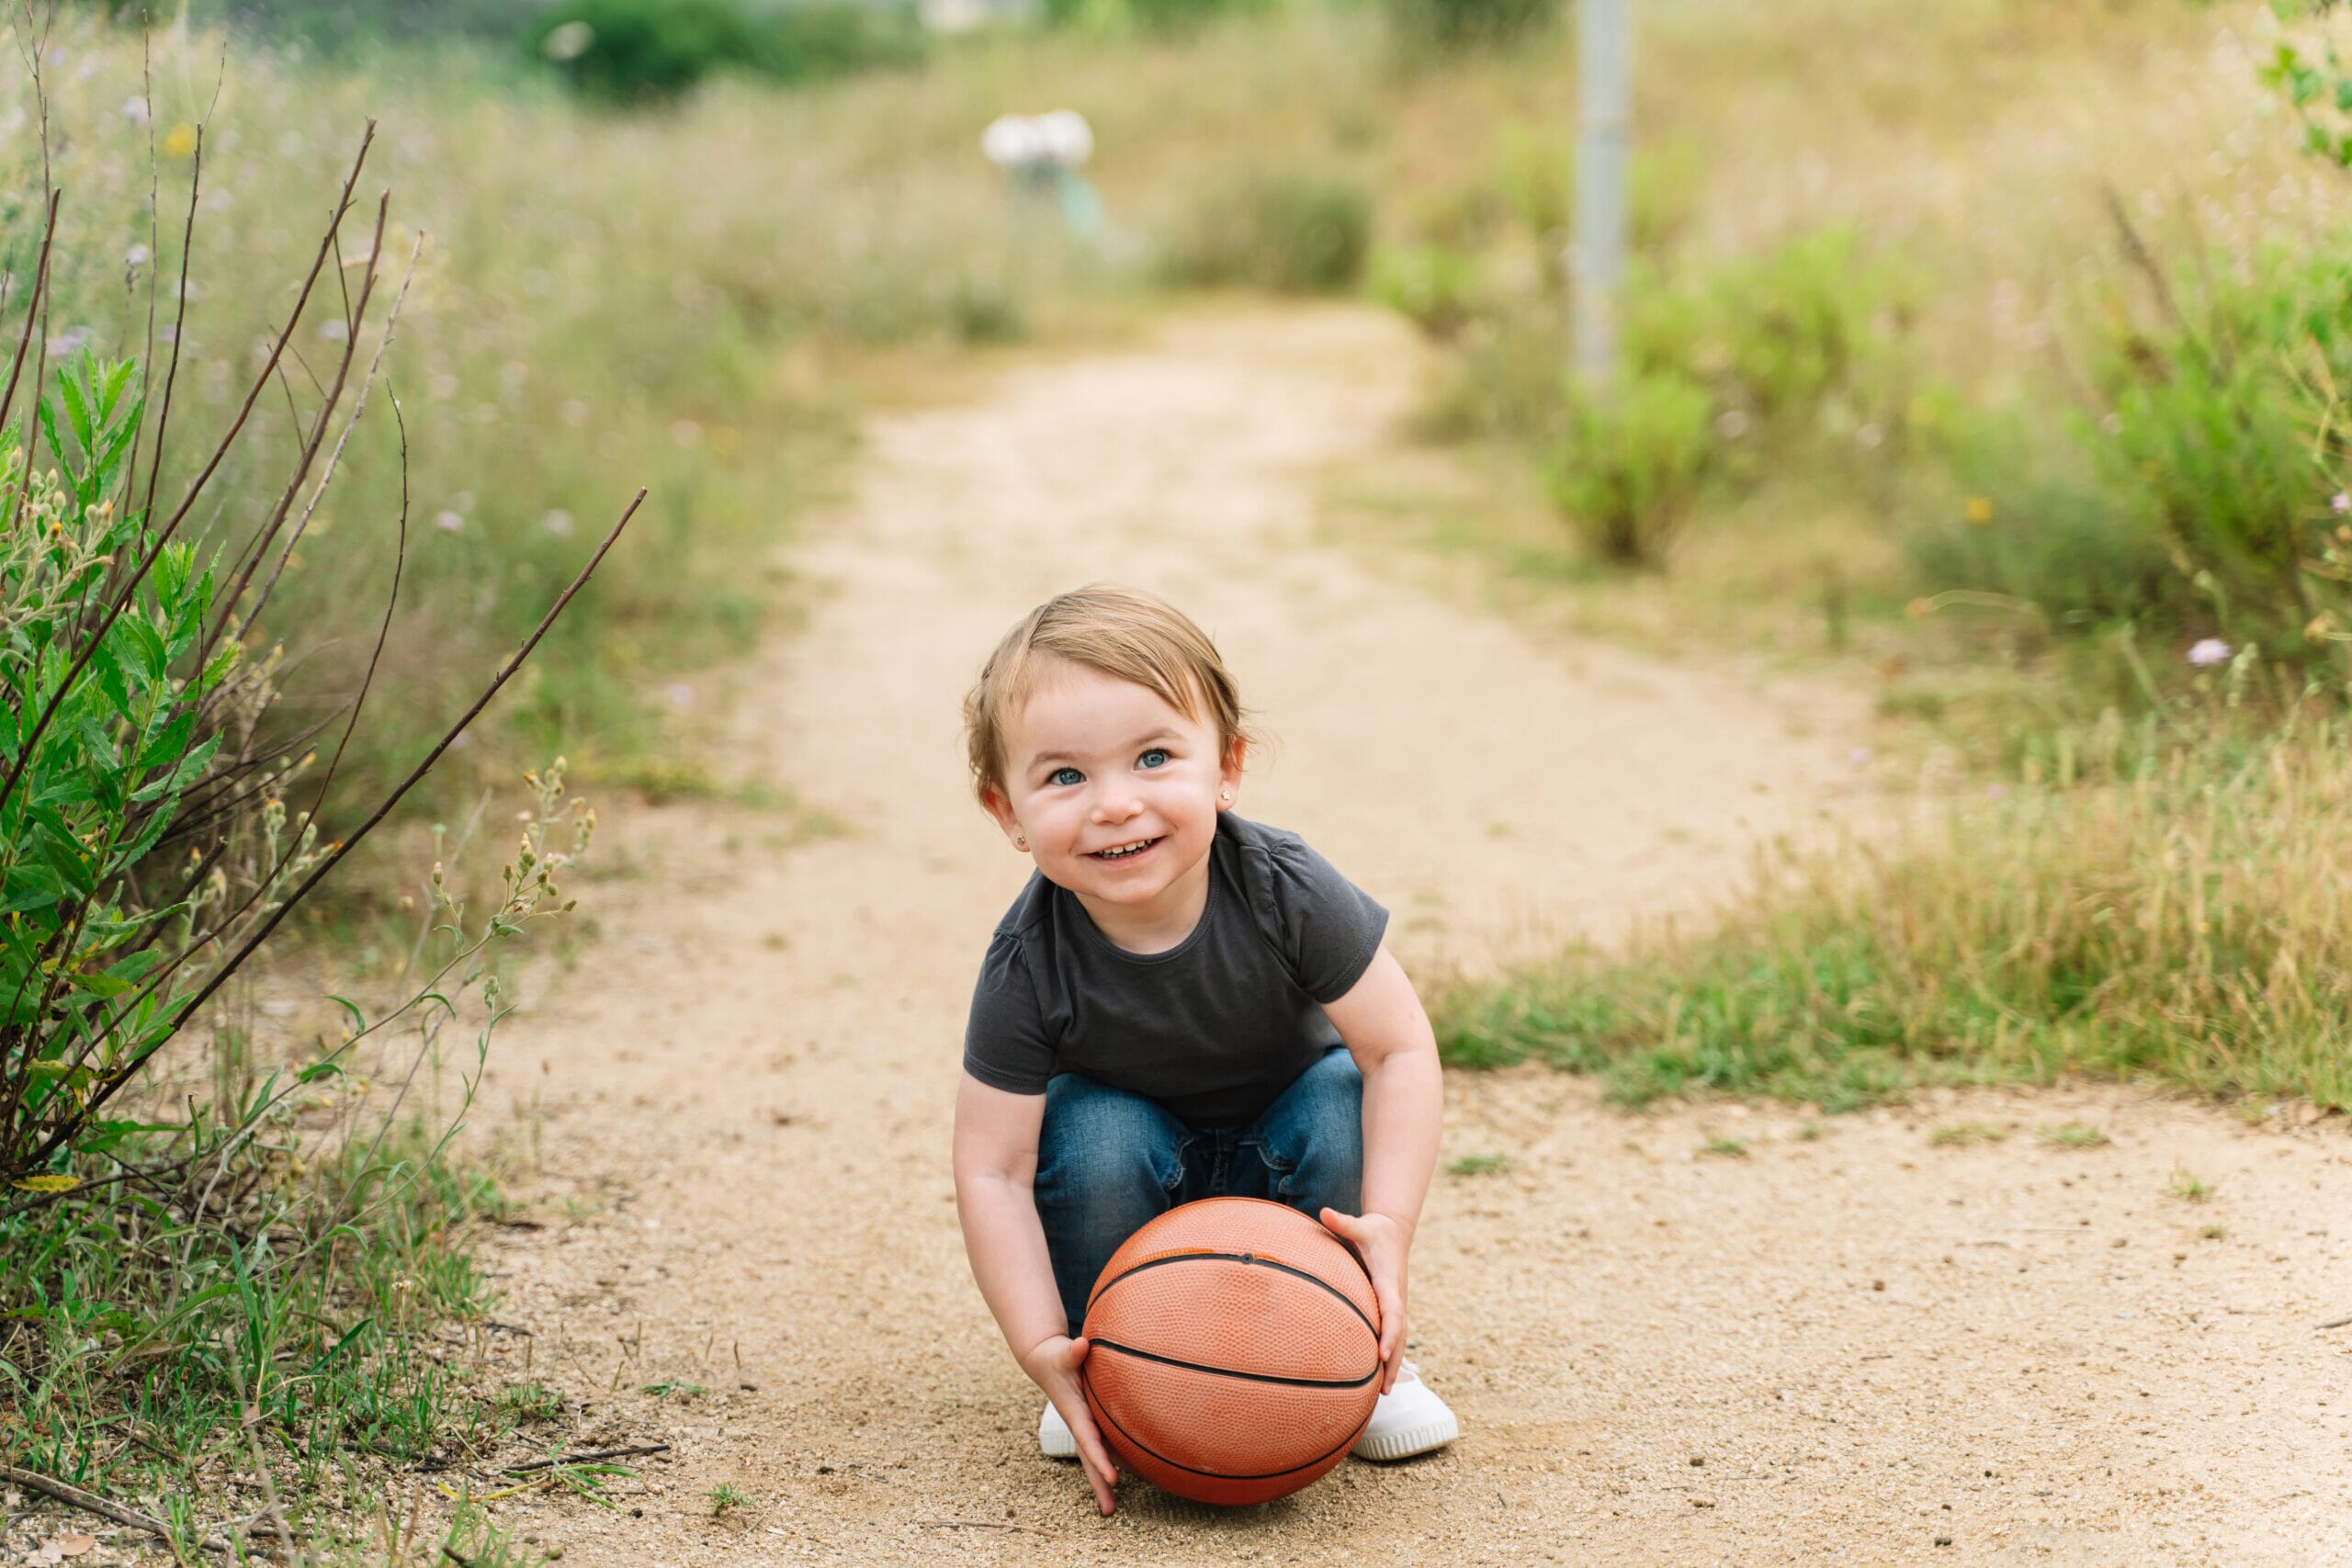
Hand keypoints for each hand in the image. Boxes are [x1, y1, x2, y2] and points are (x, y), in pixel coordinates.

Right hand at [1019, 1334, 1118, 1514]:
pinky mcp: (1091, 1422)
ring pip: (1096, 1457)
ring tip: (1113, 1508)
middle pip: (1090, 1460)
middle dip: (1099, 1485)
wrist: (1045, 1362)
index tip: (1113, 1478)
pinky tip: (1130, 1474)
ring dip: (1104, 1480)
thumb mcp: (1062, 1353)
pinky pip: (1103, 1446)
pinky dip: (1112, 1462)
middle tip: (1109, 1511)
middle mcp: (1080, 1424)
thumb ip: (1072, 1352)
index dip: (1100, 1459)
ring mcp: (1085, 1425)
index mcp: (1075, 1413)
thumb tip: (1081, 1345)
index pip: (1089, 1440)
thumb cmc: (1056, 1358)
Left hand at [1319, 1207, 1408, 1393]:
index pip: (1393, 1312)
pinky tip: (1380, 1378)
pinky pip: (1394, 1336)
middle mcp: (1396, 1297)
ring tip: (1384, 1392)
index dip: (1389, 1333)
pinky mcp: (1392, 1309)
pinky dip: (1391, 1357)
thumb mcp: (1360, 1226)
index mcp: (1389, 1282)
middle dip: (1394, 1361)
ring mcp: (1396, 1305)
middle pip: (1399, 1334)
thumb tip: (1324, 1212)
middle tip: (1384, 1388)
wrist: (1394, 1231)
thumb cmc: (1374, 1231)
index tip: (1383, 1353)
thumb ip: (1343, 1222)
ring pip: (1400, 1340)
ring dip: (1394, 1365)